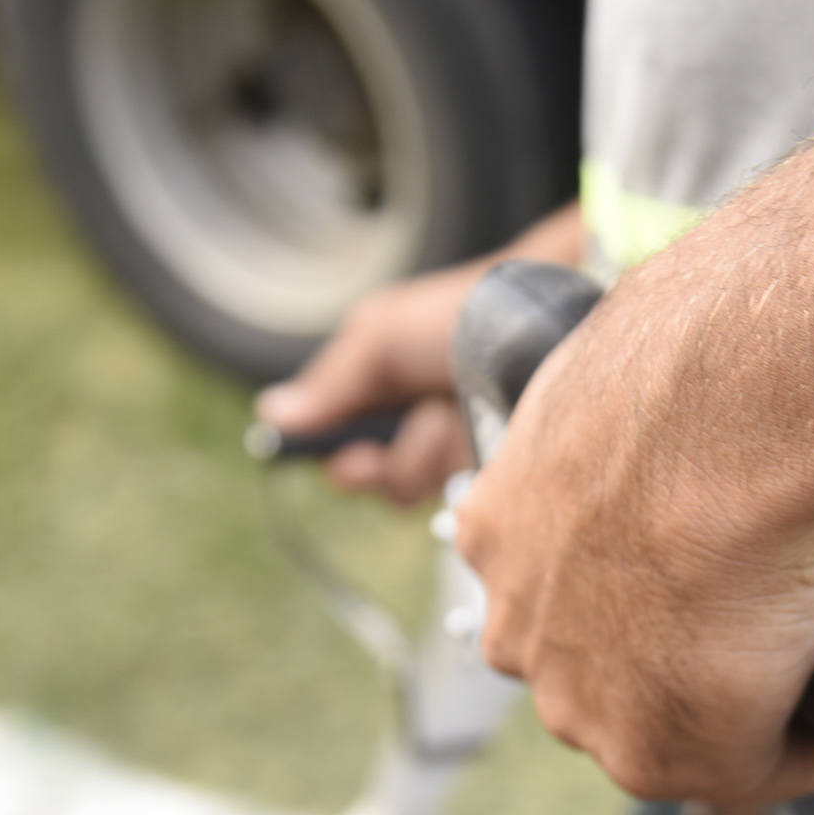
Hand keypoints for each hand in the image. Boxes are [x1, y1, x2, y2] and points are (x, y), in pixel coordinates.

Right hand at [252, 259, 479, 506]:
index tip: (347, 458)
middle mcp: (419, 426)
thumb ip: (330, 383)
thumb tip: (270, 416)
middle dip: (381, 462)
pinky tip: (475, 435)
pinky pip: (457, 501)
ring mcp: (460, 452)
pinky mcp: (495, 474)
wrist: (542, 319)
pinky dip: (457, 466)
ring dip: (421, 454)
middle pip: (374, 482)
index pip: (342, 448)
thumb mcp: (380, 336)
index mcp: (385, 393)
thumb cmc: (464, 313)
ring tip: (447, 414)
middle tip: (397, 438)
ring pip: (411, 492)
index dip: (337, 460)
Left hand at [452, 258, 813, 804]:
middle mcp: (522, 629)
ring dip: (731, 711)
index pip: (556, 590)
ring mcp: (586, 700)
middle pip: (599, 672)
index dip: (634, 591)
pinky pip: (748, 768)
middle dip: (669, 661)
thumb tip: (698, 409)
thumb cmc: (699, 368)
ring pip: (662, 728)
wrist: (737, 408)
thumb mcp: (637, 379)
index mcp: (500, 528)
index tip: (695, 578)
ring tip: (802, 663)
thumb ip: (639, 423)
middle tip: (753, 624)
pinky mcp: (669, 747)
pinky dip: (801, 750)